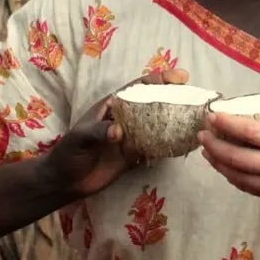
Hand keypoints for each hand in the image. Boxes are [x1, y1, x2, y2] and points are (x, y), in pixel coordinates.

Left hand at [45, 68, 189, 198]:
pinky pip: (154, 148)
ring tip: (195, 118)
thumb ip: (98, 132)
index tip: (178, 78)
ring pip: (157, 125)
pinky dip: (168, 145)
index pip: (138, 88)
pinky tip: (183, 144)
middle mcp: (125, 119)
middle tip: (195, 96)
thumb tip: (118, 132)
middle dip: (173, 97)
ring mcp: (131, 137)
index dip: (158, 80)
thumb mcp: (80, 138)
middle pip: (153, 103)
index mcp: (113, 107)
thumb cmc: (68, 153)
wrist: (64, 182)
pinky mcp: (133, 156)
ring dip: (174, 121)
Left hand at [198, 96, 259, 230]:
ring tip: (209, 153)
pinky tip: (230, 172)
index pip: (252, 132)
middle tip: (203, 135)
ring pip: (240, 177)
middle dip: (215, 146)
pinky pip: (254, 191)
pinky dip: (238, 180)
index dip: (227, 124)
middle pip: (238, 157)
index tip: (213, 116)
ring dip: (221, 165)